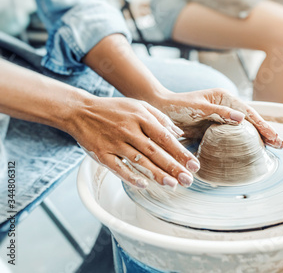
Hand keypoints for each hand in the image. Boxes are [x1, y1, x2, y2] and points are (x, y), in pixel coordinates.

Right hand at [67, 96, 199, 188]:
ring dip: (157, 174)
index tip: (194, 165)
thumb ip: (161, 118)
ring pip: (140, 162)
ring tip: (173, 184)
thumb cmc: (115, 109)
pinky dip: (131, 177)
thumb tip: (180, 133)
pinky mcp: (102, 154)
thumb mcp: (139, 106)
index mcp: (141, 117)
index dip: (181, 153)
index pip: (165, 138)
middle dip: (174, 167)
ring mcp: (115, 143)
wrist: (81, 111)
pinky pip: (118, 168)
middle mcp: (129, 131)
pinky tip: (144, 184)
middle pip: (155, 152)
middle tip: (188, 180)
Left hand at [155, 89, 282, 148]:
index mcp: (224, 97)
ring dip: (258, 137)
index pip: (248, 112)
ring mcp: (221, 117)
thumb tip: (242, 118)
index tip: (273, 136)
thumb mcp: (198, 108)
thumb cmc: (176, 106)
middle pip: (250, 120)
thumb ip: (219, 112)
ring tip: (273, 147)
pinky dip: (246, 141)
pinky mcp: (215, 127)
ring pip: (245, 127)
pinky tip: (253, 149)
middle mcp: (226, 106)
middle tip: (281, 144)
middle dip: (266, 131)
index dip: (262, 125)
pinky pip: (234, 135)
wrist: (158, 110)